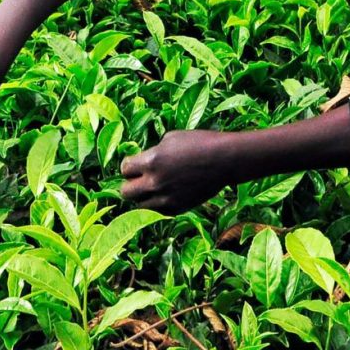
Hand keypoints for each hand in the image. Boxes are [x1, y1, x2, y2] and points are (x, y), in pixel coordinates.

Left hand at [120, 129, 238, 214]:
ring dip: (143, 197)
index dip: (129, 165)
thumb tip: (143, 161)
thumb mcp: (171, 138)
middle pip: (125, 192)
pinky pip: (156, 211)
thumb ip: (152, 152)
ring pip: (139, 206)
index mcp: (151, 161)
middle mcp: (155, 182)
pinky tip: (165, 194)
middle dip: (130, 184)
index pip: (124, 169)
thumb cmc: (200, 143)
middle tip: (138, 179)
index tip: (135, 164)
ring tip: (152, 188)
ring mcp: (166, 198)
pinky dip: (157, 204)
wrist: (225, 160)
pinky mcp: (177, 209)